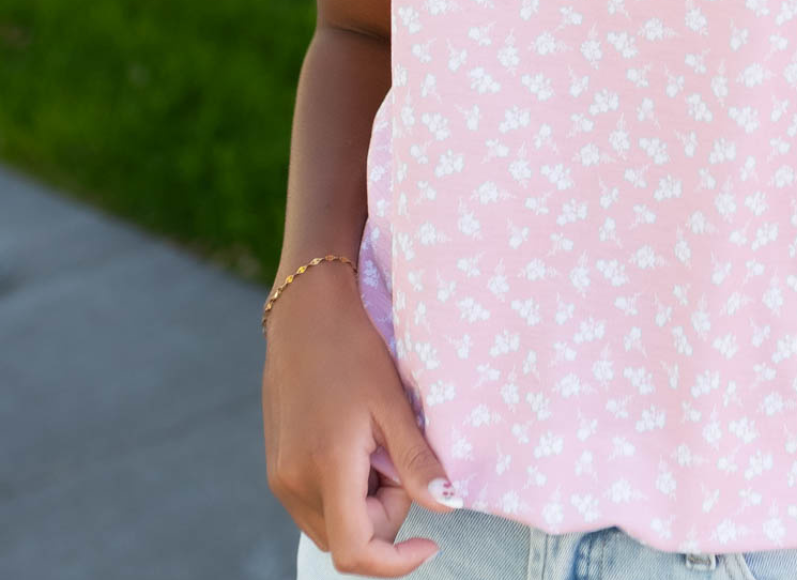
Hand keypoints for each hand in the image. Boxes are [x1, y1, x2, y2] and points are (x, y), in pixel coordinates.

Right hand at [263, 264, 457, 574]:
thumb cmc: (353, 348)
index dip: (396, 562)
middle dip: (385, 513)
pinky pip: (316, 504)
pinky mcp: (276, 468)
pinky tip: (355, 444)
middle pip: (349, 539)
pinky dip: (344, 490)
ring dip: (364, 503)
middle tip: (397, 453)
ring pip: (333, 524)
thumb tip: (449, 505)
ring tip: (375, 443)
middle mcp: (293, 483)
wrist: (305, 312)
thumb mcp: (393, 402)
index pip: (355, 553)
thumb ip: (417, 461)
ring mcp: (280, 478)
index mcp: (325, 468)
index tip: (431, 541)